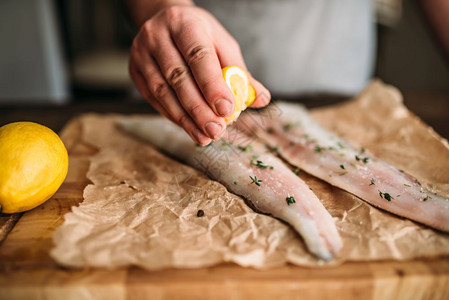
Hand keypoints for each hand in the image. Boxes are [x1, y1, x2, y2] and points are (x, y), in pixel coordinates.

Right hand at [129, 5, 270, 144]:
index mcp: (185, 23)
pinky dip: (173, 116)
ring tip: (204, 136)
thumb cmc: (200, 35)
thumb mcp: (223, 45)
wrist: (165, 22)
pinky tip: (189, 127)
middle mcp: (157, 35)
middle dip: (199, 109)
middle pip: (178, 77)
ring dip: (185, 119)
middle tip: (216, 131)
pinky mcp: (134, 70)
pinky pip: (153, 99)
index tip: (227, 110)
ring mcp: (141, 53)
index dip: (212, 86)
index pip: (198, 56)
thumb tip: (261, 99)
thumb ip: (240, 73)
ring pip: (162, 92)